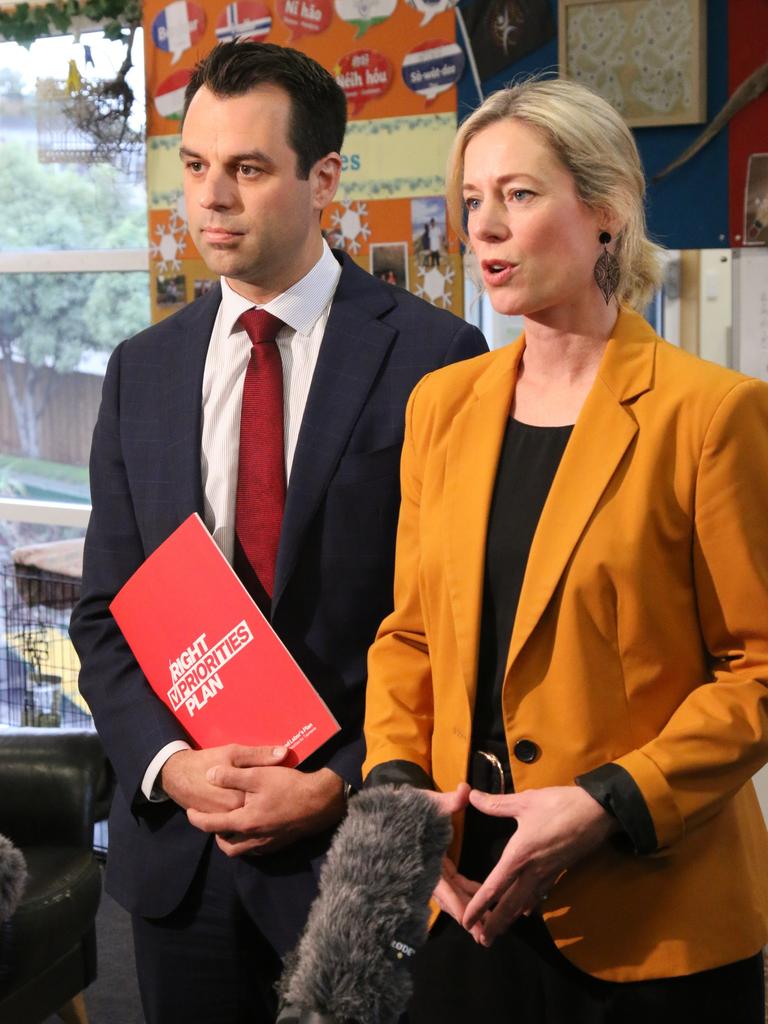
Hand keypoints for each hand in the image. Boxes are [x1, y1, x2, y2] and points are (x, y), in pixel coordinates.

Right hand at [160, 744, 286, 813]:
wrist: (177, 774)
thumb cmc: (206, 761)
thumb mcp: (233, 752)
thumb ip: (259, 755)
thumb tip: (284, 753)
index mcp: (238, 799)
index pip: (266, 801)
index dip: (275, 792)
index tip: (281, 784)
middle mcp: (231, 814)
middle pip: (256, 811)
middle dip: (265, 803)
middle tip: (272, 791)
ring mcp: (222, 820)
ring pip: (245, 818)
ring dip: (254, 810)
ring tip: (262, 799)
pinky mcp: (215, 820)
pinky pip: (233, 821)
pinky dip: (241, 814)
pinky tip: (247, 803)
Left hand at [186, 755, 345, 856]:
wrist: (320, 802)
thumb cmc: (288, 787)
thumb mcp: (258, 775)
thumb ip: (231, 776)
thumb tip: (209, 776)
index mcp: (245, 822)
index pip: (212, 825)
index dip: (197, 819)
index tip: (189, 812)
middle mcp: (254, 839)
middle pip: (226, 846)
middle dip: (216, 835)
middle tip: (212, 821)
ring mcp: (268, 844)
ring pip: (242, 850)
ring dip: (232, 840)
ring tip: (231, 824)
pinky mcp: (280, 844)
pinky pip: (256, 849)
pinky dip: (248, 842)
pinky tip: (252, 827)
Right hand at [421, 784, 484, 939]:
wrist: (395, 809)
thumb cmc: (411, 807)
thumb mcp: (429, 803)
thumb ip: (449, 800)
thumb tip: (465, 790)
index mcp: (425, 859)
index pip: (441, 886)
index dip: (454, 902)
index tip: (467, 920)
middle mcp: (427, 871)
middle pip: (448, 899)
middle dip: (465, 916)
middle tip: (482, 936)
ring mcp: (433, 872)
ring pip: (452, 896)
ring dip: (468, 909)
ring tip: (488, 926)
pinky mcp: (438, 870)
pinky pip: (454, 886)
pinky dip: (467, 894)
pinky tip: (483, 897)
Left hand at [463, 785, 618, 945]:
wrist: (597, 813)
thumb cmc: (559, 805)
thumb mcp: (525, 801)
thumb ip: (496, 803)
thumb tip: (471, 795)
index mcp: (519, 856)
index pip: (494, 887)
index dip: (479, 905)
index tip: (466, 920)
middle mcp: (531, 871)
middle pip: (509, 904)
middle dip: (495, 923)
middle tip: (482, 941)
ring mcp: (547, 874)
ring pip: (525, 902)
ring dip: (511, 918)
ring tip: (499, 931)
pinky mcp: (559, 871)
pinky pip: (540, 893)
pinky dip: (530, 904)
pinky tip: (526, 911)